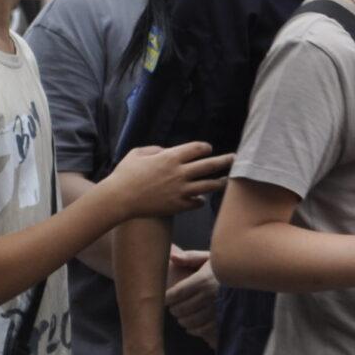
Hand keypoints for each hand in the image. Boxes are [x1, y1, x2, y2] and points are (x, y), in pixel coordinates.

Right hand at [101, 142, 231, 220]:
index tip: (208, 149)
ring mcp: (181, 190)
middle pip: (209, 165)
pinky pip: (196, 202)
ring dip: (220, 182)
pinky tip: (201, 199)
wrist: (119, 199)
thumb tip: (166, 151)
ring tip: (228, 181)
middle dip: (225, 160)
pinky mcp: (178, 206)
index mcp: (170, 157)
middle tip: (235, 158)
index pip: (197, 148)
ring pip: (208, 185)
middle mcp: (180, 173)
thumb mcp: (137, 153)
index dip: (205, 148)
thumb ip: (154, 149)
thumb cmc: (125, 175)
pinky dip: (200, 200)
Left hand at [165, 247, 219, 347]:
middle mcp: (210, 296)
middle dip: (174, 310)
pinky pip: (204, 330)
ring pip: (191, 321)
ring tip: (182, 317)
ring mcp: (217, 309)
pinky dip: (194, 330)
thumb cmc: (225, 268)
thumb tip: (172, 257)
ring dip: (183, 320)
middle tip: (173, 308)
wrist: (250, 277)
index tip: (164, 298)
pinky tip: (191, 327)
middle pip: (182, 308)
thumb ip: (190, 257)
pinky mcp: (224, 320)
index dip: (167, 298)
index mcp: (203, 280)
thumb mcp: (209, 258)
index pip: (177, 293)